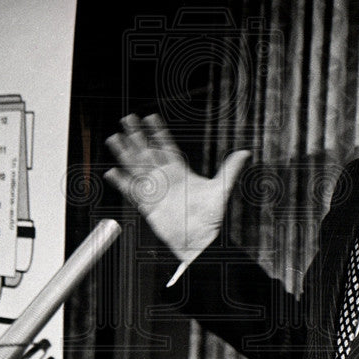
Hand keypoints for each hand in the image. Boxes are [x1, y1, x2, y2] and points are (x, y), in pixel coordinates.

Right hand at [105, 114, 250, 262]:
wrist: (200, 240)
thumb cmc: (211, 218)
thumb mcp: (221, 189)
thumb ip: (230, 170)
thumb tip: (245, 153)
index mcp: (180, 172)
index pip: (166, 146)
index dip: (157, 132)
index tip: (149, 117)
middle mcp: (165, 179)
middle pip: (147, 152)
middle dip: (136, 136)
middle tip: (127, 119)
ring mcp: (155, 191)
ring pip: (136, 167)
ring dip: (125, 153)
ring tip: (115, 138)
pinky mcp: (148, 206)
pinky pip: (132, 191)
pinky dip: (122, 182)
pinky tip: (113, 172)